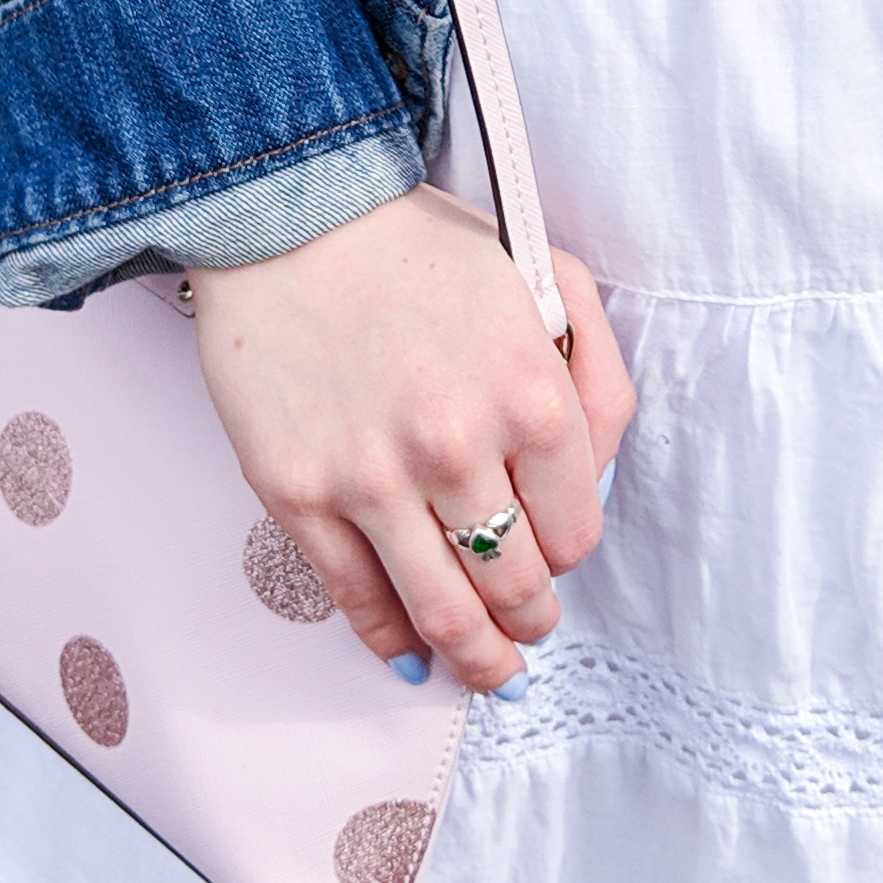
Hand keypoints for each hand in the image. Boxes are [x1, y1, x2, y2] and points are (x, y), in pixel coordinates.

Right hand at [187, 185, 635, 694]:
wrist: (289, 212)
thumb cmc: (415, 245)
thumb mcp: (541, 280)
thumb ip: (592, 372)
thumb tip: (593, 475)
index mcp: (531, 393)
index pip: (574, 532)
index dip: (564, 549)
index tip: (550, 551)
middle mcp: (458, 445)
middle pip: (516, 586)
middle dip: (529, 621)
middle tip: (528, 630)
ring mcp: (373, 477)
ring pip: (444, 614)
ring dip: (475, 658)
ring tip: (487, 671)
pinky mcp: (299, 494)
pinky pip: (356, 599)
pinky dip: (389, 639)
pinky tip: (408, 651)